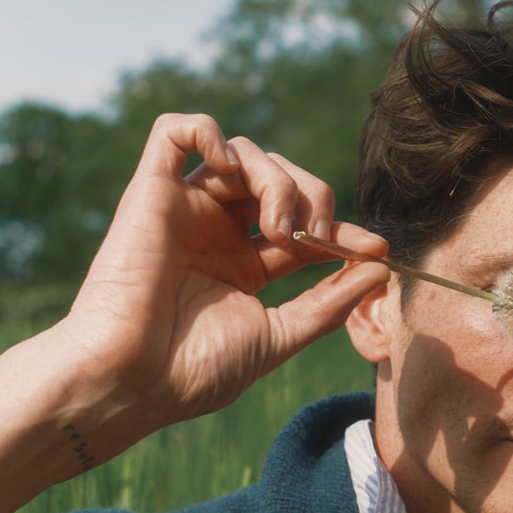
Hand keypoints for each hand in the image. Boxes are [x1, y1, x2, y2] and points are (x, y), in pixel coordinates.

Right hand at [57, 114, 388, 425]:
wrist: (131, 381)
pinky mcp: (149, 192)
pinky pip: (174, 131)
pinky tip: (232, 172)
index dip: (343, 231)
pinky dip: (210, 132)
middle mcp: (214, 231)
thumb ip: (326, 304)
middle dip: (314, 198)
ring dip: (278, 179)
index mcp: (241, 264)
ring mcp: (184, 209)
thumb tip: (380, 271)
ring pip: (243, 152)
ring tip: (281, 230)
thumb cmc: (193, 372)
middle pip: (280, 178)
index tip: (375, 250)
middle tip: (316, 237)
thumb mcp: (277, 336)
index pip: (305, 227)